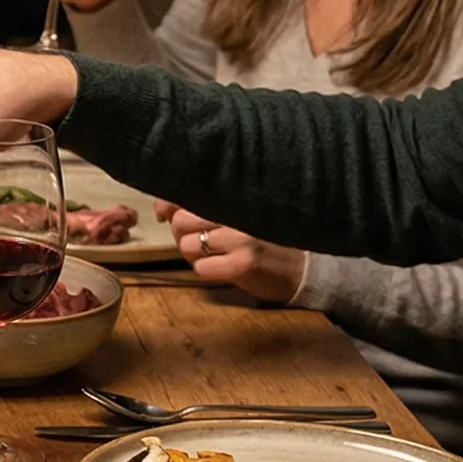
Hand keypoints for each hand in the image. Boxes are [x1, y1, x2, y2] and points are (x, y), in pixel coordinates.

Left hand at [163, 207, 305, 302]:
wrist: (301, 268)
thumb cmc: (261, 238)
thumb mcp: (235, 214)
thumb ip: (201, 205)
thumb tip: (161, 207)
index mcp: (235, 194)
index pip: (186, 191)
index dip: (168, 204)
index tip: (165, 213)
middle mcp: (239, 211)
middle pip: (180, 221)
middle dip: (182, 234)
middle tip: (201, 240)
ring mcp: (242, 237)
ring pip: (186, 245)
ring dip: (194, 254)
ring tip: (214, 254)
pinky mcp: (244, 264)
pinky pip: (200, 268)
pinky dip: (206, 270)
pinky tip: (223, 268)